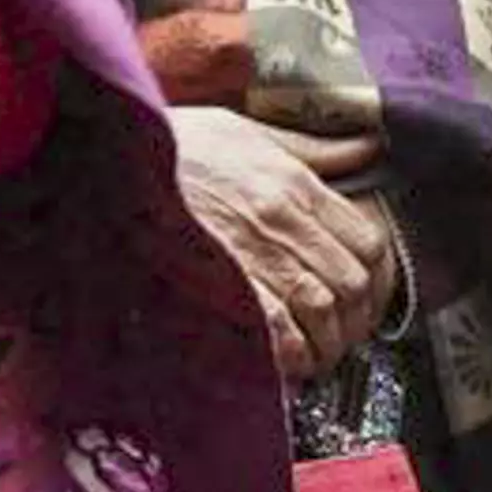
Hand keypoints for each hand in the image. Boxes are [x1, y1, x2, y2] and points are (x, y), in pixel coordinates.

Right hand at [169, 102, 396, 379]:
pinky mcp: (223, 285)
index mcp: (294, 183)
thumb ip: (311, 148)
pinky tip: (288, 360)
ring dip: (328, 341)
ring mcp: (255, 254)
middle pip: (353, 282)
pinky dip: (292, 353)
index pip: (368, 240)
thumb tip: (363, 147)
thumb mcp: (247, 131)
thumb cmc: (175, 147)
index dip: (376, 276)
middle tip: (344, 332)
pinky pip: (279, 331)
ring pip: (324, 311)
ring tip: (318, 353)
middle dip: (356, 317)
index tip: (365, 292)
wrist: (115, 160)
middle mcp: (283, 220)